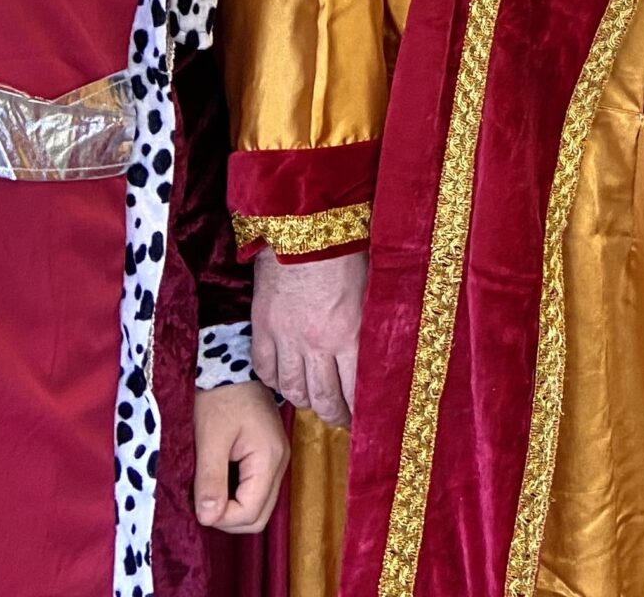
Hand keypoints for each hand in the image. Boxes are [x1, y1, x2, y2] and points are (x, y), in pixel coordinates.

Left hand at [192, 380, 288, 533]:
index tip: (198, 504)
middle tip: (203, 501)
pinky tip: (219, 480)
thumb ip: (211, 480)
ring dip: (232, 507)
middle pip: (259, 515)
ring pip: (259, 504)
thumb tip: (208, 519)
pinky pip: (256, 489)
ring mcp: (277, 459)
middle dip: (228, 518)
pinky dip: (237, 494)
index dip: (222, 518)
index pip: (251, 513)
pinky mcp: (269, 455)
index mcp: (269, 459)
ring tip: (209, 490)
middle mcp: (280, 463)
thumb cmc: (220, 397)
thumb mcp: (210, 438)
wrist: (232, 364)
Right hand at [251, 246, 366, 427]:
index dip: (360, 412)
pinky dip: (276, 381)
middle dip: (335, 415)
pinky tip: (287, 381)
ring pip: (293, 390)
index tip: (365, 420)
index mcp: (348, 333)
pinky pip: (266, 369)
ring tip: (317, 403)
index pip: (355, 391)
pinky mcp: (262, 327)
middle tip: (342, 419)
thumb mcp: (371, 288)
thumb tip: (381, 353)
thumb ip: (370, 324)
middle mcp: (315, 343)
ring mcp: (285, 337)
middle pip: (323, 399)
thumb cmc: (346, 248)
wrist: (303, 223)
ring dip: (306, 401)